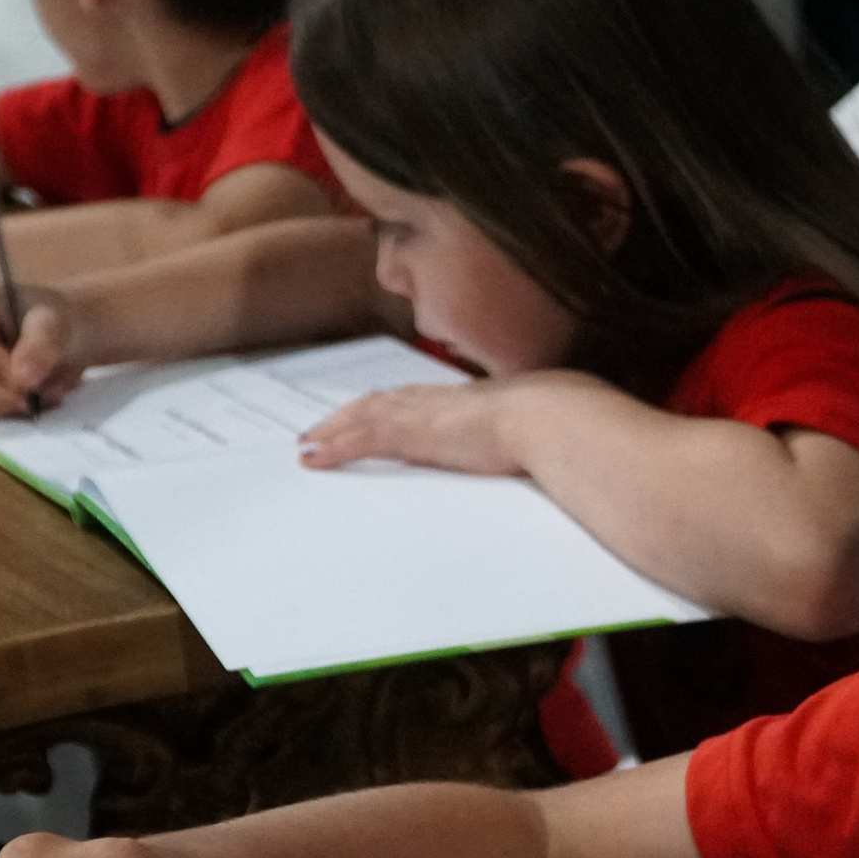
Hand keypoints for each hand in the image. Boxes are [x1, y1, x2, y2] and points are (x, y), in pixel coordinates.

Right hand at [0, 276, 83, 416]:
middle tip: (51, 393)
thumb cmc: (59, 318)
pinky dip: (15, 410)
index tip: (30, 381)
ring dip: (14, 404)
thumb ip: (42, 343)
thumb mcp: (58, 322)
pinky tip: (41, 399)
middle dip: (8, 392)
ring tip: (52, 393)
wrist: (68, 335)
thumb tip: (23, 379)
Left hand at [299, 373, 564, 476]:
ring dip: (330, 431)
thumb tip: (530, 445)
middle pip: (376, 403)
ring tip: (307, 444)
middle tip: (320, 430)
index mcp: (460, 399)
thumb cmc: (551, 425)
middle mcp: (433, 399)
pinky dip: (332, 448)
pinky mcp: (410, 433)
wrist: (547, 418)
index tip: (371, 414)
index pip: (412, 400)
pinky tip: (312, 458)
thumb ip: (516, 435)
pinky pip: (358, 441)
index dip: (386, 407)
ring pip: (360, 419)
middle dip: (347, 416)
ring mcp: (419, 414)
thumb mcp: (528, 431)